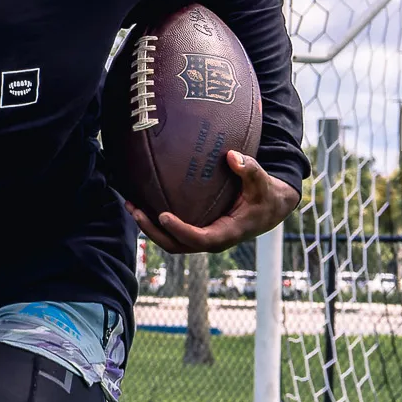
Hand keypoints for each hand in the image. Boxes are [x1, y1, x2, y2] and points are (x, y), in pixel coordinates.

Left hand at [129, 150, 300, 254]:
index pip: (200, 239)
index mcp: (227, 233)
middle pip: (177, 245)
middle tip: (135, 210)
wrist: (270, 208)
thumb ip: (250, 169)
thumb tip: (231, 156)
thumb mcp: (263, 181)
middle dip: (154, 232)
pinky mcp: (198, 230)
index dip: (180, 230)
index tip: (163, 216)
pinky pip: (174, 232)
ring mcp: (203, 237)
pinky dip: (156, 222)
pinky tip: (142, 203)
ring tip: (131, 206)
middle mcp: (212, 240)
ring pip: (171, 241)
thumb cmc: (266, 194)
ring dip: (149, 227)